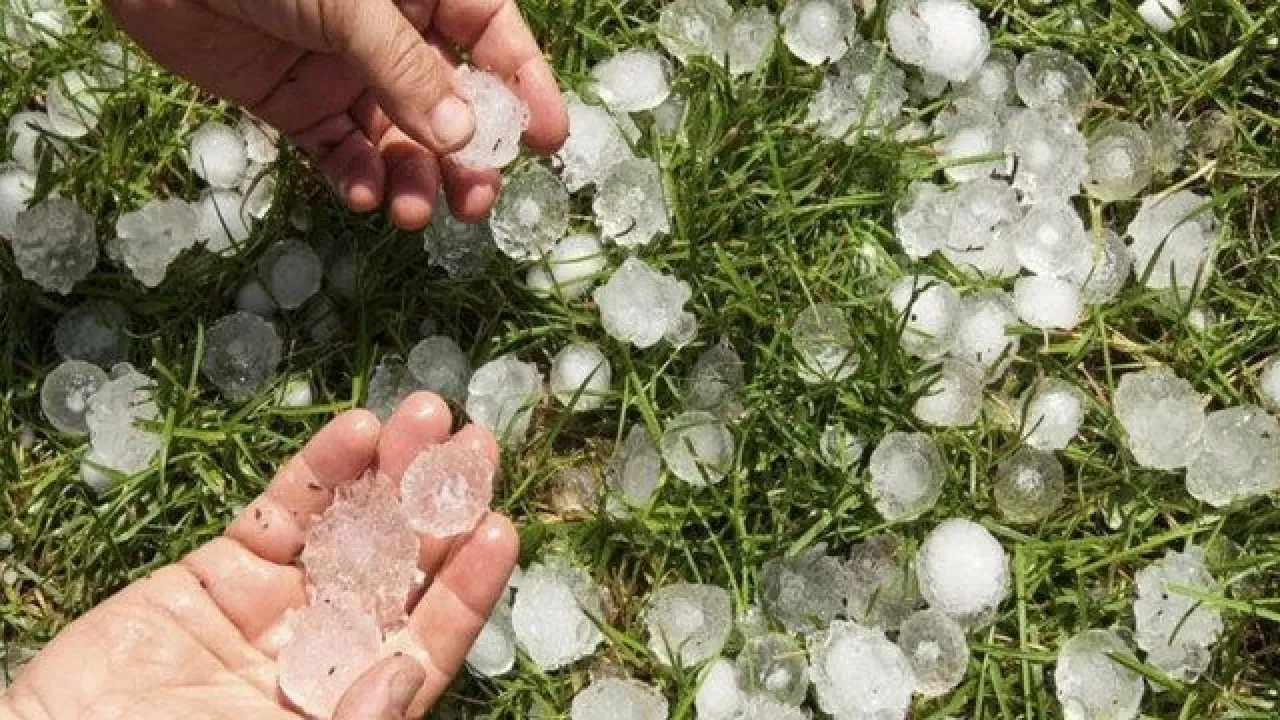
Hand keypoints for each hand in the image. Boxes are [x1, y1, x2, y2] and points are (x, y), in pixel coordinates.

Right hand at [0, 393, 515, 719]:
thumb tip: (407, 672)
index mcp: (349, 699)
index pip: (426, 639)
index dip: (466, 587)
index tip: (501, 530)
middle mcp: (326, 649)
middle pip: (398, 568)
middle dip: (438, 506)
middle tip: (475, 446)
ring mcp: (275, 605)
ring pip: (348, 527)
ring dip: (389, 472)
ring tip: (426, 417)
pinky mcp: (220, 570)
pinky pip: (281, 515)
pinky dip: (318, 472)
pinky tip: (355, 433)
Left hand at [106, 0, 568, 228]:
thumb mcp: (347, 2)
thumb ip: (403, 69)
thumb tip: (462, 137)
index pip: (493, 36)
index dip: (524, 86)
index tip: (546, 142)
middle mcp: (391, 32)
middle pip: (451, 102)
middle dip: (466, 156)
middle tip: (476, 201)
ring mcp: (345, 72)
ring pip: (400, 138)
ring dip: (413, 178)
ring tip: (413, 212)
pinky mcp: (297, 105)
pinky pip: (340, 151)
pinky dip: (354, 178)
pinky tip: (360, 196)